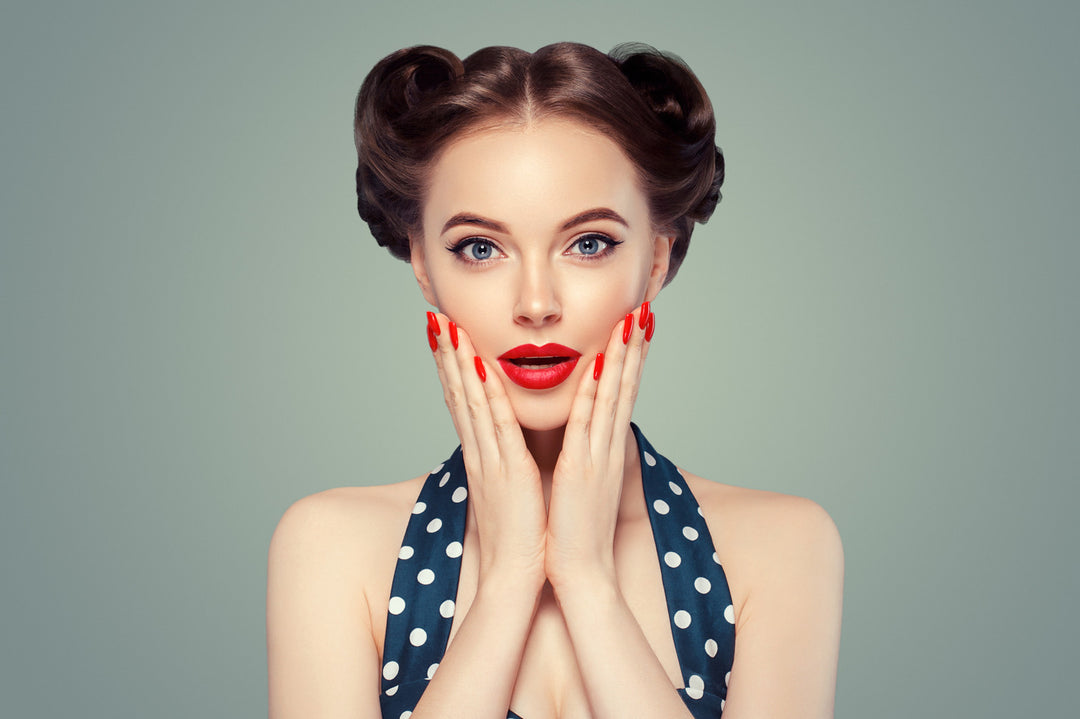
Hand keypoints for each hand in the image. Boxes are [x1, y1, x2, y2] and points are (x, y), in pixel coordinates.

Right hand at [426, 312, 547, 591]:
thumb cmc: (519, 534)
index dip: (451, 368)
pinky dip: (489, 394)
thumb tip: (505, 446)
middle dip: (447, 354)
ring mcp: (492, 460)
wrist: (517, 574)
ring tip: (448, 327)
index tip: (445, 335)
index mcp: (483, 455)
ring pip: (471, 401)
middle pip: (458, 394)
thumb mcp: (509, 489)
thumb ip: (505, 462)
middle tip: (436, 317)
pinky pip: (497, 425)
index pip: (463, 402)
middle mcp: (481, 452)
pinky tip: (482, 366)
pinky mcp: (509, 471)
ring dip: (459, 362)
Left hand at [544, 302, 655, 591]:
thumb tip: (586, 435)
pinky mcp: (581, 469)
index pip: (621, 393)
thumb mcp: (584, 483)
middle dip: (633, 346)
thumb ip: (587, 455)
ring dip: (620, 357)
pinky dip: (594, 394)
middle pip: (625, 386)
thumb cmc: (576, 531)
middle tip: (642, 308)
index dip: (630, 358)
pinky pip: (587, 424)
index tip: (635, 325)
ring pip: (612, 396)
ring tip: (630, 320)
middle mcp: (608, 447)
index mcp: (605, 449)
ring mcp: (598, 456)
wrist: (581, 572)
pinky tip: (598, 365)